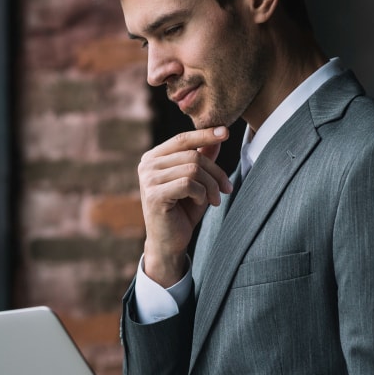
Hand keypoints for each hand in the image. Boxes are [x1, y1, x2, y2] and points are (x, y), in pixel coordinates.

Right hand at [139, 126, 231, 285]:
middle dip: (216, 172)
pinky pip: (188, 184)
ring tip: (215, 199)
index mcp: (153, 158)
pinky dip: (202, 194)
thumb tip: (218, 134)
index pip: (182, 139)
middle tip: (227, 189)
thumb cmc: (182, 211)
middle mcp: (146, 165)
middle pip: (192, 155)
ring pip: (193, 169)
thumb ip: (203, 158)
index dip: (204, 134)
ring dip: (211, 185)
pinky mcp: (154, 195)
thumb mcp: (197, 182)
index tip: (226, 131)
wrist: (169, 243)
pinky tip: (202, 203)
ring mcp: (148, 180)